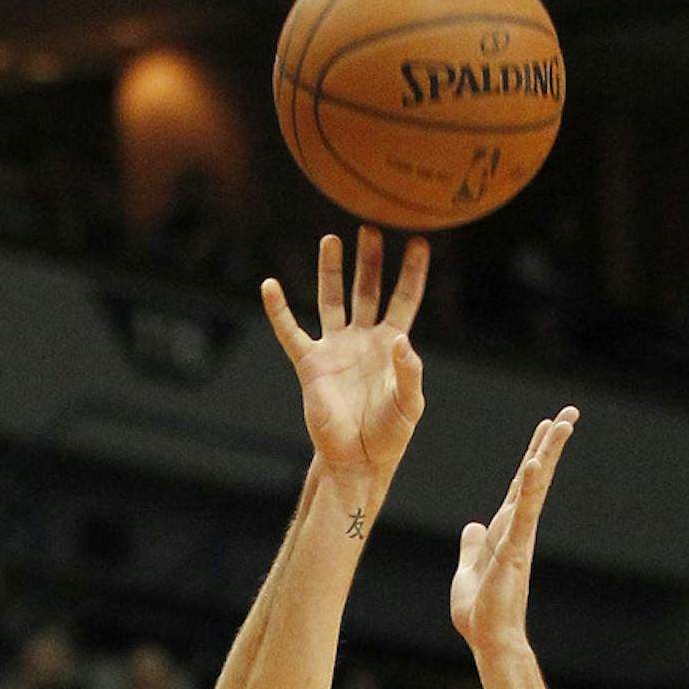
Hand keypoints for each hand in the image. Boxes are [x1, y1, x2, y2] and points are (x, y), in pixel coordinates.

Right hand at [261, 231, 427, 494]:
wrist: (357, 460)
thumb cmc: (388, 435)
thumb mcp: (409, 404)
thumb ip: (410, 372)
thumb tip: (402, 338)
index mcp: (391, 345)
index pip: (404, 300)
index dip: (412, 273)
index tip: (419, 242)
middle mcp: (363, 339)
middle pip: (367, 290)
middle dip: (370, 260)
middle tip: (371, 228)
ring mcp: (336, 349)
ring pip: (331, 300)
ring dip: (331, 271)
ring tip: (331, 240)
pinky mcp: (311, 364)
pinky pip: (290, 332)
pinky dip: (279, 310)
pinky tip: (269, 285)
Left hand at [451, 408, 577, 656]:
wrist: (488, 640)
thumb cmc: (480, 613)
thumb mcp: (468, 569)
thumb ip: (472, 547)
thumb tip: (473, 527)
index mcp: (506, 530)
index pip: (521, 484)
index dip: (533, 454)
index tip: (547, 426)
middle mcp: (518, 528)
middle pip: (536, 477)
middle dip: (551, 444)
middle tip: (569, 413)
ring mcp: (519, 537)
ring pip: (536, 487)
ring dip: (548, 455)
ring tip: (562, 424)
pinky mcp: (514, 550)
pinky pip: (523, 513)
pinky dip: (528, 488)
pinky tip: (534, 464)